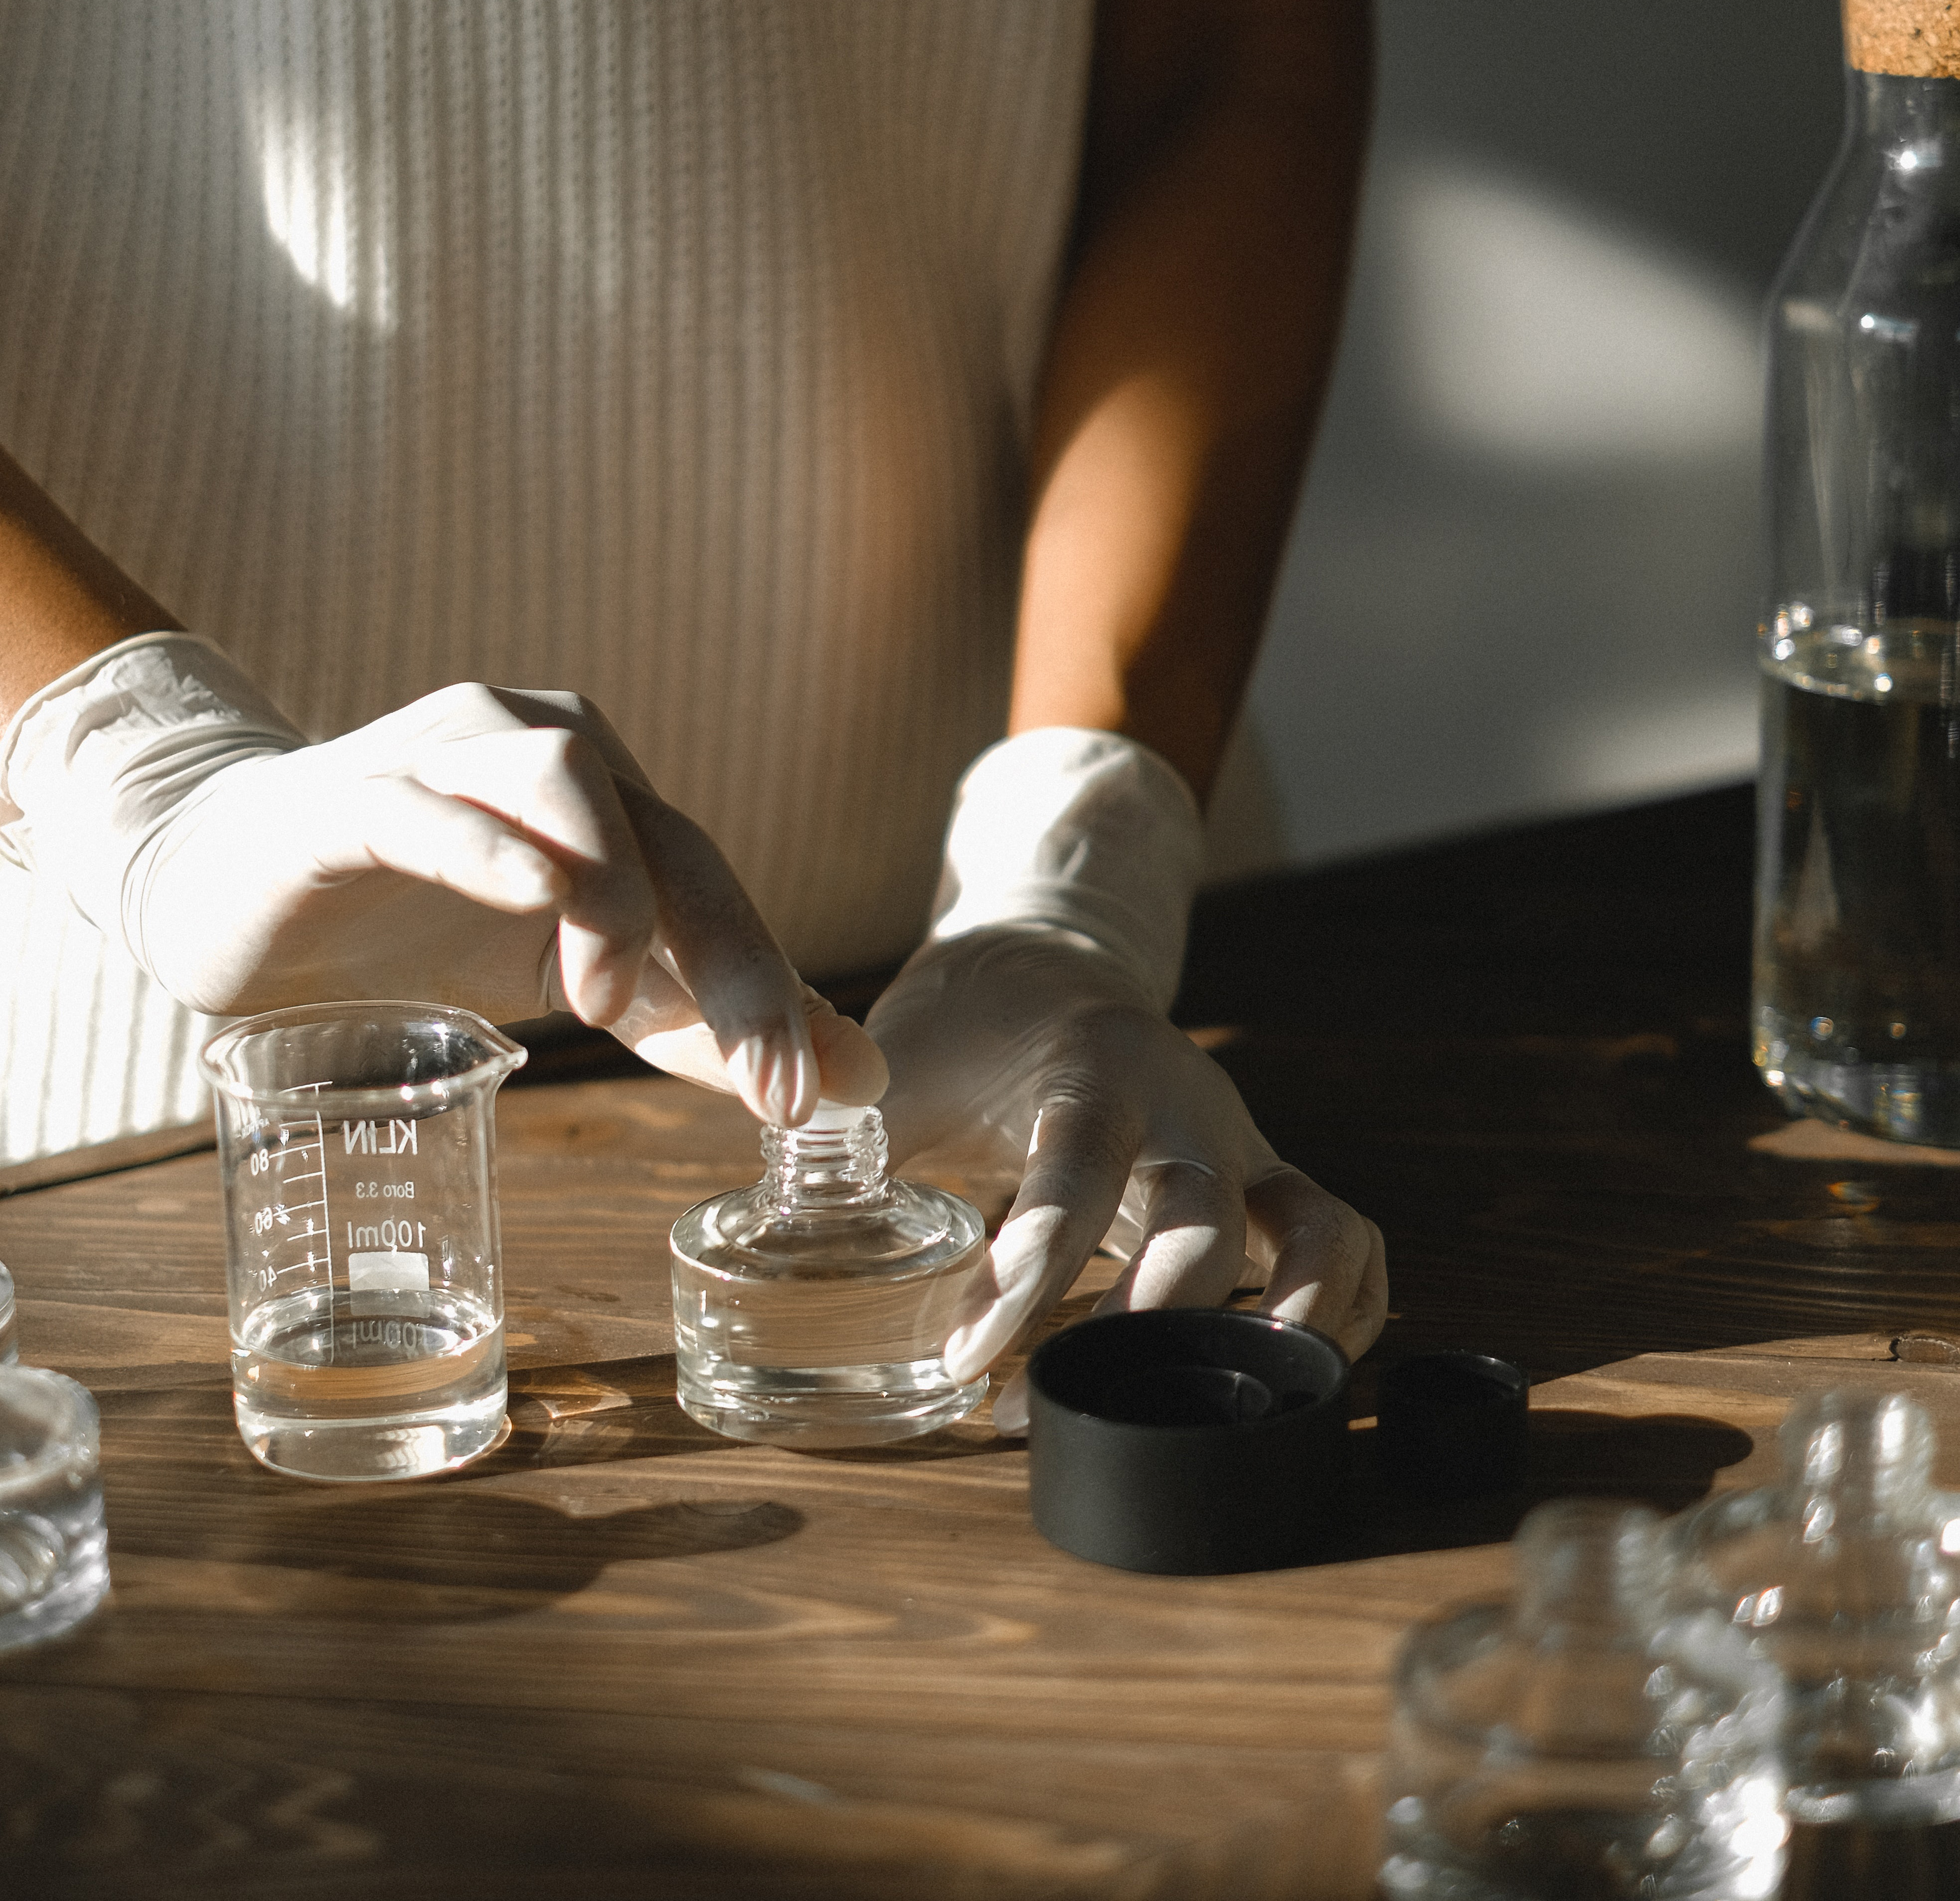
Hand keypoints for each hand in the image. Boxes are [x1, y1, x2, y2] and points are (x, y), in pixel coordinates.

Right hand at [3, 637, 883, 1123]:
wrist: (237, 899)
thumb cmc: (420, 935)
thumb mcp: (583, 990)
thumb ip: (705, 1030)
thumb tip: (860, 1082)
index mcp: (613, 801)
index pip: (715, 886)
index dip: (771, 990)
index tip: (808, 1099)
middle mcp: (546, 752)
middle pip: (670, 839)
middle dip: (731, 962)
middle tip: (760, 1075)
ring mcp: (446, 761)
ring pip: (565, 783)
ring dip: (612, 895)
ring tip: (603, 1005)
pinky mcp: (348, 795)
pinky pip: (423, 803)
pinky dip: (484, 845)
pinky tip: (532, 895)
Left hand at [868, 926, 1387, 1432]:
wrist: (1047, 965)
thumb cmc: (965, 1028)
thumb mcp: (902, 1067)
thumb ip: (849, 1142)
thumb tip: (779, 1232)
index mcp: (1094, 1064)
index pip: (1076, 1165)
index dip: (1030, 1269)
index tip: (967, 1357)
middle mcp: (1186, 1102)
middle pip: (1204, 1214)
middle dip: (1140, 1325)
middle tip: (1044, 1410)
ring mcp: (1238, 1143)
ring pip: (1312, 1226)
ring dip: (1284, 1323)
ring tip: (1218, 1414)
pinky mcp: (1263, 1182)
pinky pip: (1341, 1239)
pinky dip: (1338, 1309)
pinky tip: (1276, 1377)